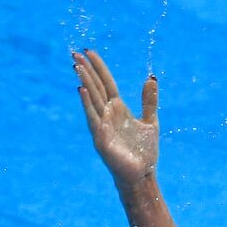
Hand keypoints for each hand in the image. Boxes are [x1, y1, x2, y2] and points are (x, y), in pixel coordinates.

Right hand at [73, 50, 158, 185]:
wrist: (142, 175)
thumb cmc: (144, 151)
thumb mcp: (150, 122)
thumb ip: (149, 101)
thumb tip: (151, 78)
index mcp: (118, 108)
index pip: (106, 82)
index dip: (99, 66)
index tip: (89, 50)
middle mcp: (107, 114)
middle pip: (95, 86)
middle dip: (86, 69)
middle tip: (75, 52)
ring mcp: (102, 125)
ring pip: (91, 98)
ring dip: (84, 82)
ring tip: (77, 66)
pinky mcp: (100, 137)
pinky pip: (92, 117)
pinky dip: (87, 103)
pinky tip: (81, 89)